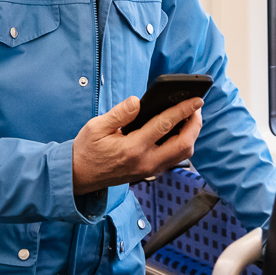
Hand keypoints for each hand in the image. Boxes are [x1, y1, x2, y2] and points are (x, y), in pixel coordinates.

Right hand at [71, 95, 202, 195]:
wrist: (80, 176)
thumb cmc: (87, 149)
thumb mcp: (96, 127)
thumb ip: (119, 113)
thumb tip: (137, 101)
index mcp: (132, 148)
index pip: (165, 125)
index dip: (183, 110)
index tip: (195, 99)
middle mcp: (146, 161)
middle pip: (184, 143)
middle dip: (195, 123)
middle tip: (196, 106)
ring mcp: (150, 169)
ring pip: (183, 153)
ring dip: (191, 134)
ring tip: (189, 116)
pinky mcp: (150, 171)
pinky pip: (174, 158)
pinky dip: (182, 143)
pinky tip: (179, 130)